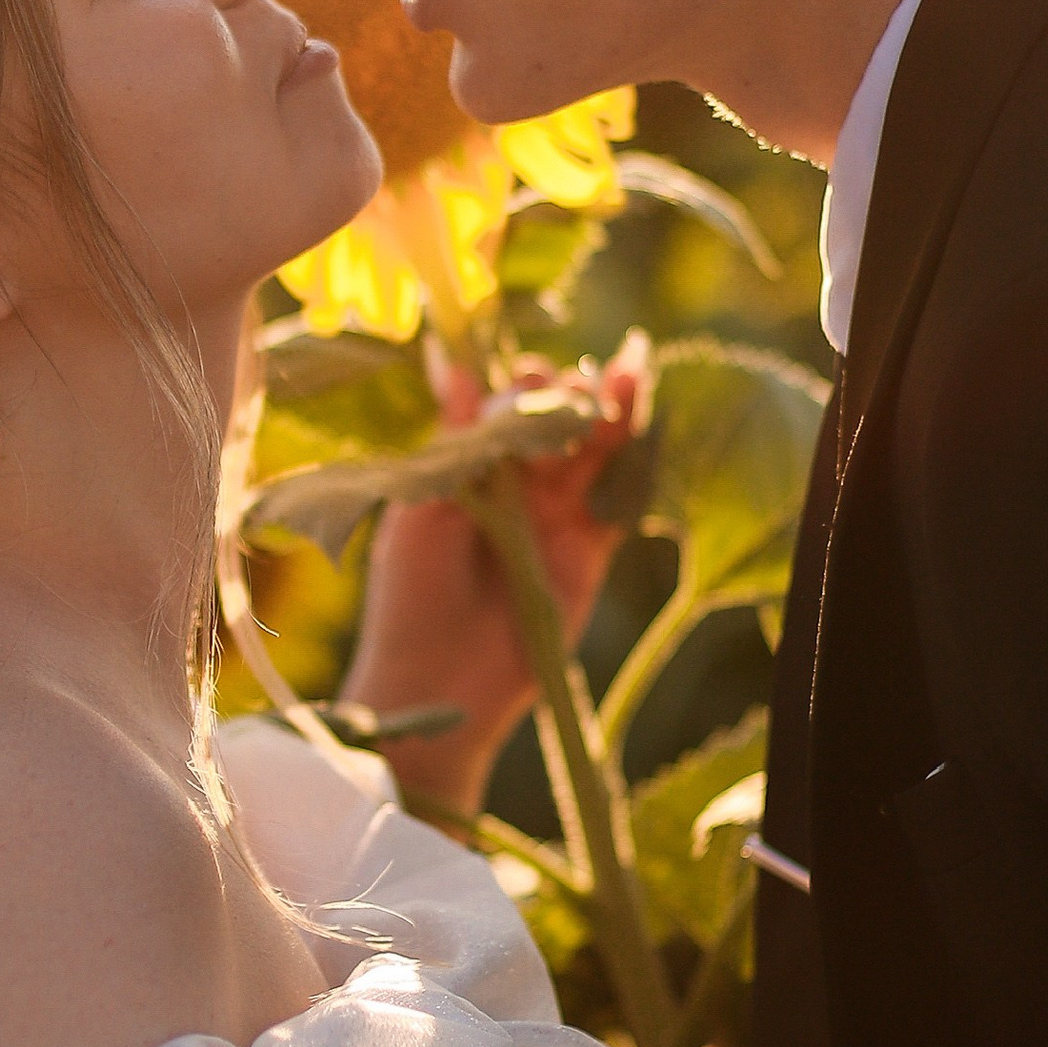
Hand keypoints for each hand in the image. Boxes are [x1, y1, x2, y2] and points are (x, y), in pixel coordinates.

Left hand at [339, 347, 643, 816]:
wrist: (437, 683)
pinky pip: (618, 503)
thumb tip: (454, 363)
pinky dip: (632, 467)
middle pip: (554, 422)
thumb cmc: (409, 594)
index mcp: (467, 467)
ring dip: (610, 415)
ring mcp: (554, 518)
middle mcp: (513, 486)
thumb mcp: (423, 506)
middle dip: (568, 394)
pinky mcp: (587, 555)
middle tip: (572, 386)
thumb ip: (454, 440)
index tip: (526, 377)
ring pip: (592, 453)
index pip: (502, 408)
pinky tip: (639, 432)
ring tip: (626, 379)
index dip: (519, 385)